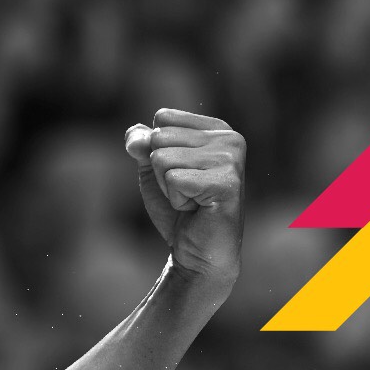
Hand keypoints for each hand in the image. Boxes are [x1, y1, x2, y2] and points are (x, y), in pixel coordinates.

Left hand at [124, 109, 246, 285]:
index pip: (163, 118)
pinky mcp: (227, 183)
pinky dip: (176, 199)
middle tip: (185, 190)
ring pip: (162, 158)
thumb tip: (137, 138)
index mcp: (217, 128)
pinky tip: (197, 208)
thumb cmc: (178, 208)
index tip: (180, 173)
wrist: (196, 251)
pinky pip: (173, 179)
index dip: (157, 149)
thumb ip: (140, 144)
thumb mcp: (152, 168)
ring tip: (191, 199)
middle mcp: (231, 139)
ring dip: (168, 186)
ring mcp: (232, 160)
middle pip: (160, 137)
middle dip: (161, 170)